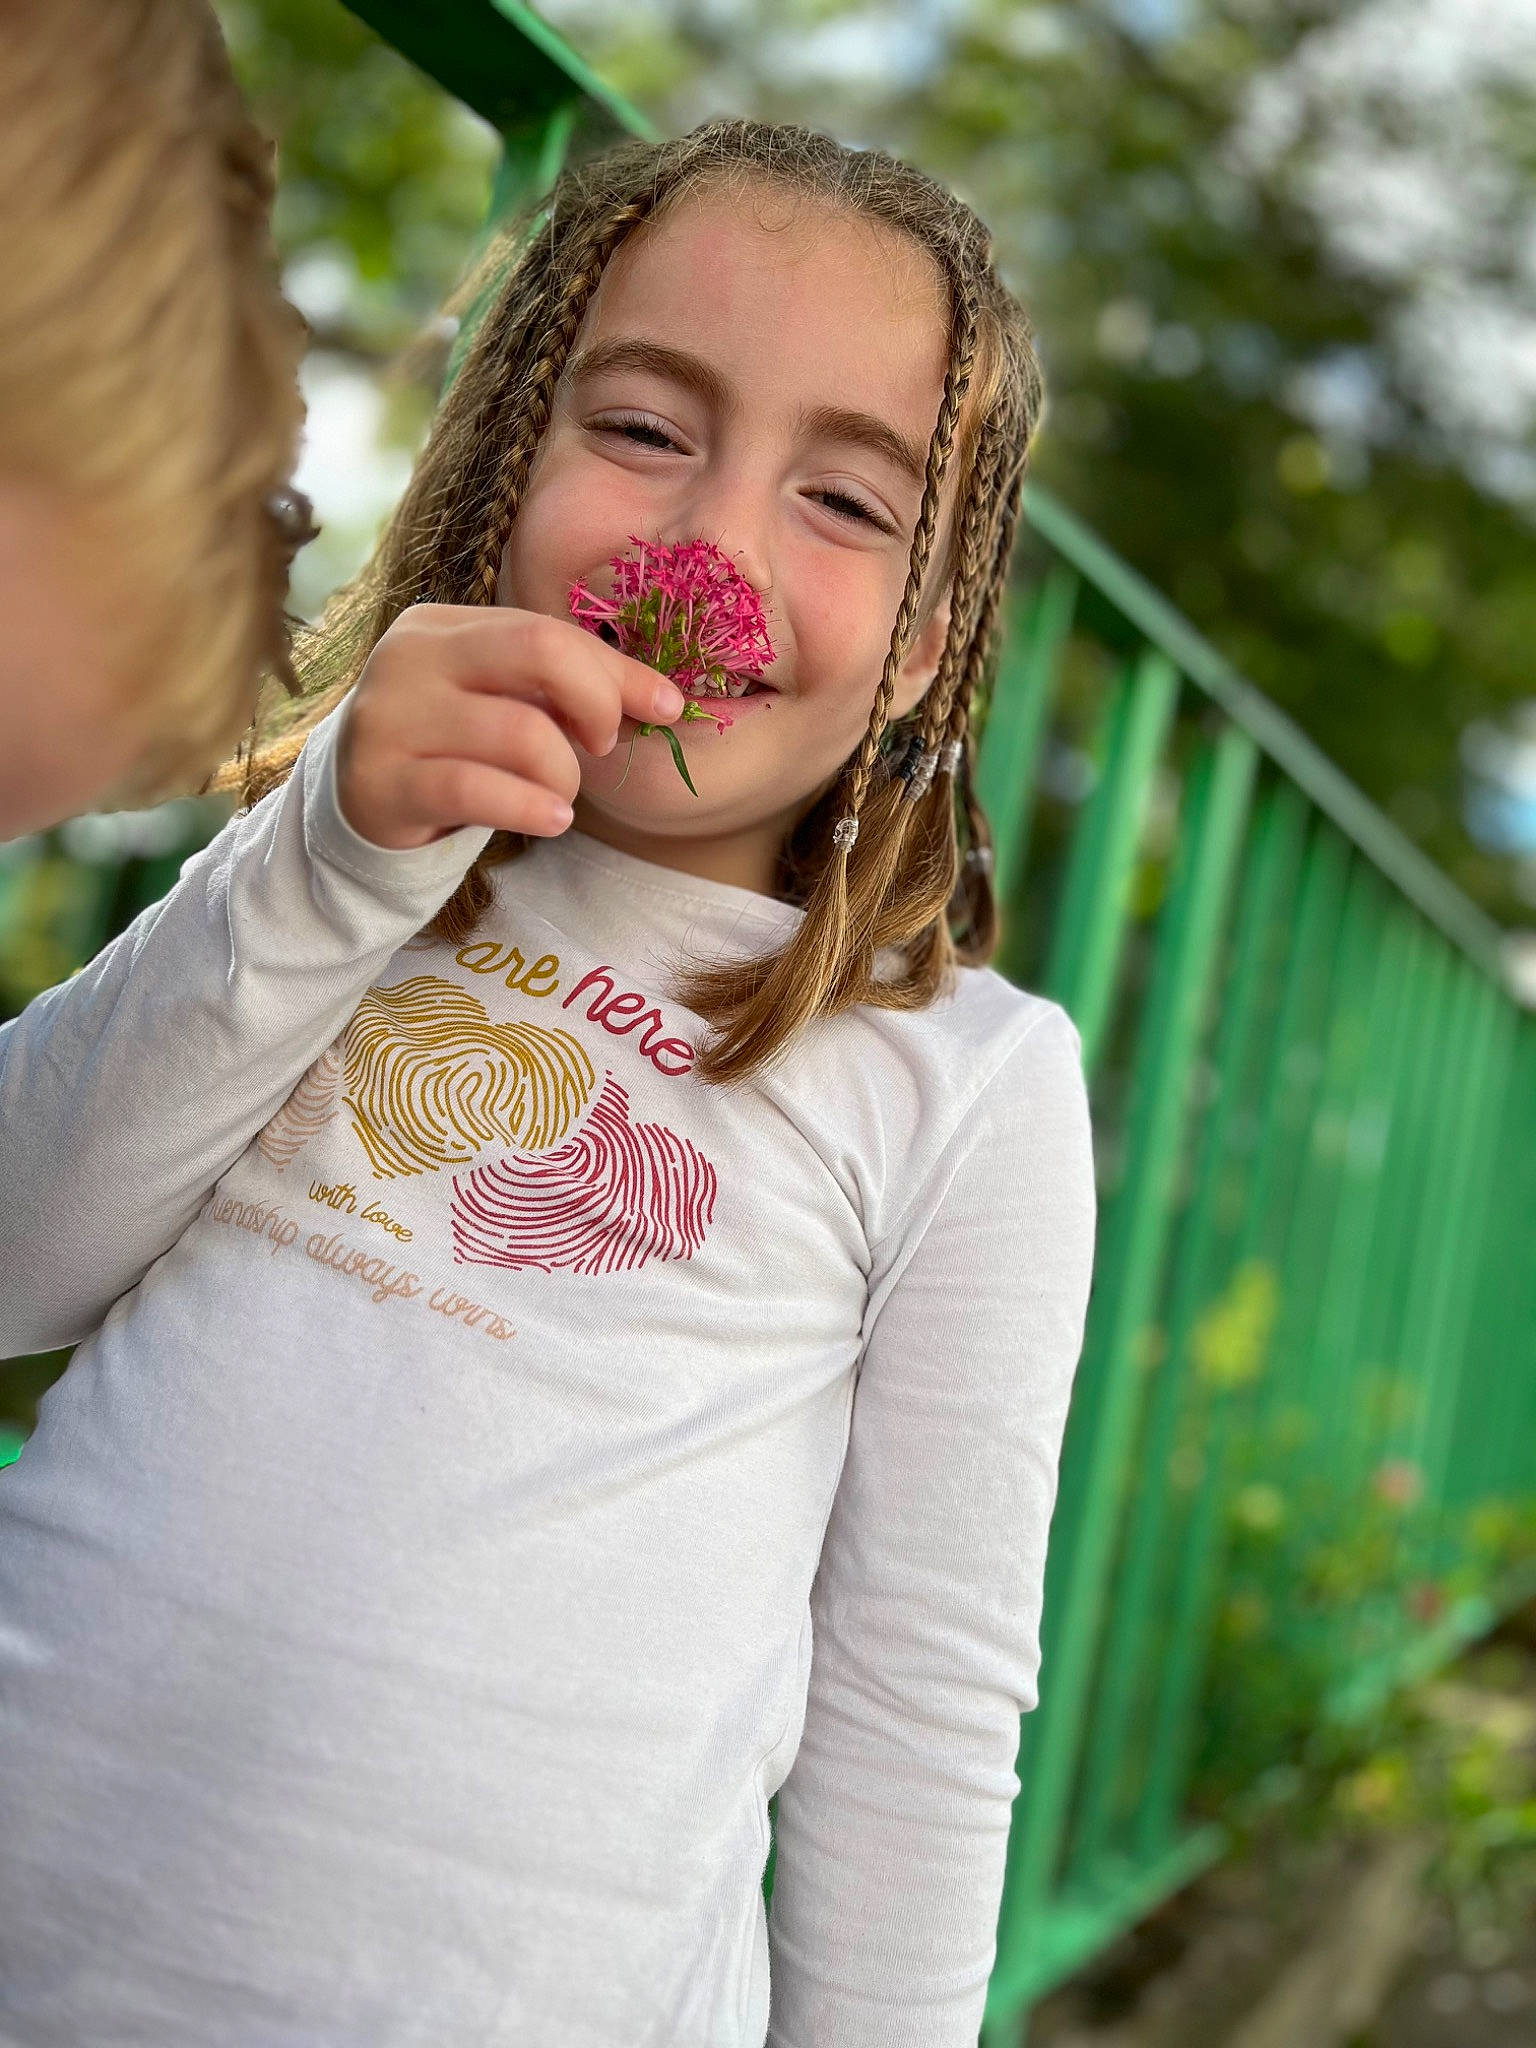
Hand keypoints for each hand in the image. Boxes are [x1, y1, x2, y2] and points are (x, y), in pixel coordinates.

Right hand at [335, 604, 685, 849]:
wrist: (362, 806)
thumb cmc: (451, 749)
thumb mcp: (504, 705)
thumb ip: (566, 690)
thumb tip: (664, 699)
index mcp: (441, 626)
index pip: (547, 631)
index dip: (615, 671)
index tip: (663, 708)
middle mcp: (408, 658)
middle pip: (537, 651)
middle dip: (597, 702)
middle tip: (602, 746)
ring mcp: (389, 718)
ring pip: (520, 733)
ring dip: (564, 773)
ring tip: (561, 795)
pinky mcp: (380, 782)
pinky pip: (477, 790)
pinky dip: (532, 807)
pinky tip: (552, 818)